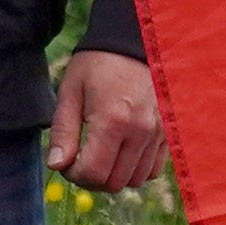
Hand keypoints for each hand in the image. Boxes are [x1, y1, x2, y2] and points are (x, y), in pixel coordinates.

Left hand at [50, 46, 167, 195]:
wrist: (133, 41)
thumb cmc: (97, 65)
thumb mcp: (71, 92)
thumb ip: (63, 132)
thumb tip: (57, 165)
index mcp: (113, 120)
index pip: (93, 174)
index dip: (73, 175)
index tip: (66, 162)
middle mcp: (140, 130)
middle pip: (114, 183)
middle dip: (92, 179)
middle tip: (81, 161)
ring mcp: (158, 132)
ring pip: (136, 180)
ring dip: (114, 176)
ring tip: (101, 156)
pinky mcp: (168, 132)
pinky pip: (154, 169)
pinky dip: (135, 169)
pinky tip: (122, 152)